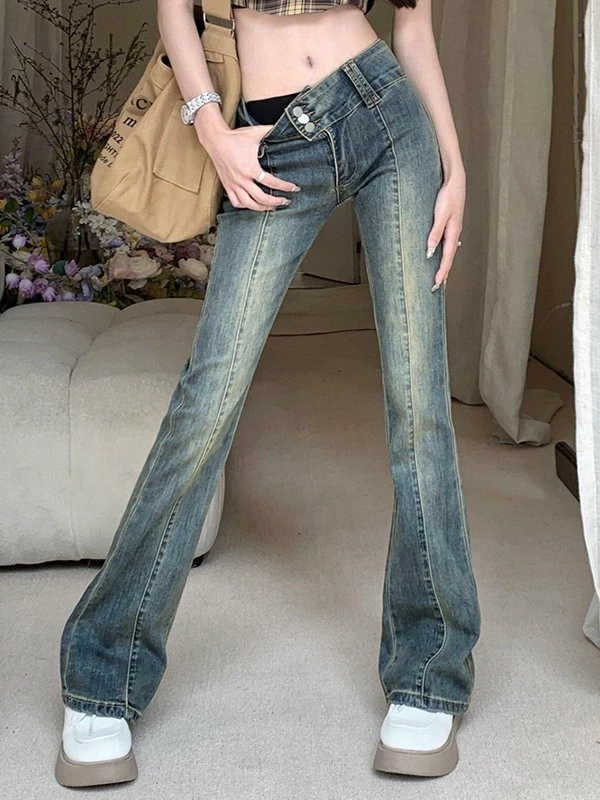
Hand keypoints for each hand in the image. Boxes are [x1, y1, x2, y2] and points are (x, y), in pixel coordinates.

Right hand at [199, 120, 300, 211]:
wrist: (215, 140)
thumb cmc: (235, 137)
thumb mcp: (254, 132)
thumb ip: (269, 130)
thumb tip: (282, 127)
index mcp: (250, 168)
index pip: (271, 182)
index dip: (284, 186)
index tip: (294, 188)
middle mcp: (242, 179)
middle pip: (261, 198)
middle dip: (275, 202)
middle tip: (285, 202)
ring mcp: (234, 184)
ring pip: (249, 204)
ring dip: (261, 208)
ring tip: (271, 207)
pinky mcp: (227, 186)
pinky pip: (236, 202)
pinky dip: (245, 206)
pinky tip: (252, 204)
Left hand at [427, 171, 464, 289]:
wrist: (455, 181)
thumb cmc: (448, 195)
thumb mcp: (440, 214)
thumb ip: (435, 232)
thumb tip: (430, 250)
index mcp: (452, 232)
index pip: (447, 257)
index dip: (442, 271)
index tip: (437, 283)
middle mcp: (454, 234)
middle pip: (449, 258)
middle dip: (444, 274)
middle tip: (438, 288)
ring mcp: (452, 230)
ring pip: (448, 253)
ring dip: (444, 266)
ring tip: (440, 279)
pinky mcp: (449, 226)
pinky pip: (446, 246)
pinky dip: (443, 256)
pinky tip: (440, 259)